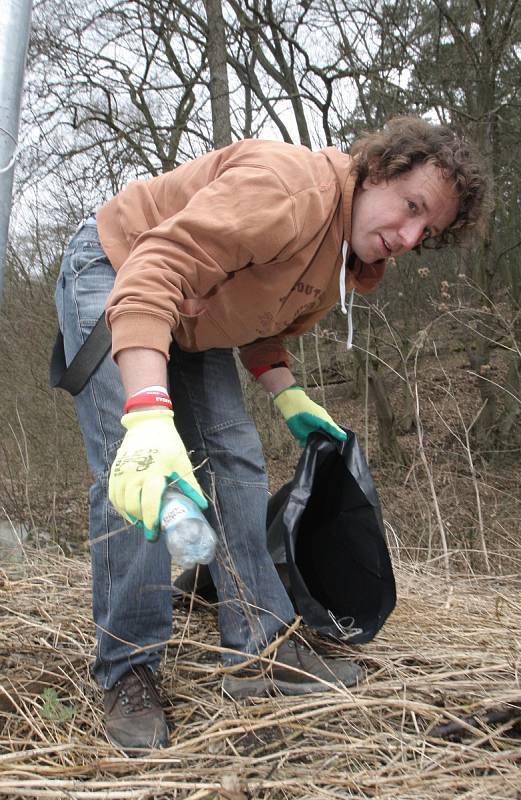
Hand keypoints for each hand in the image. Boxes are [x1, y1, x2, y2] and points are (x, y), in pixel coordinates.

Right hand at [108, 408, 206, 540]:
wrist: (148, 423)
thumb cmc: (168, 443)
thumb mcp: (181, 462)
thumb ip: (189, 485)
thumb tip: (202, 505)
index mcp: (154, 472)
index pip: (150, 503)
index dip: (152, 520)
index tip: (155, 532)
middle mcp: (135, 473)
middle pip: (133, 506)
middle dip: (141, 521)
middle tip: (150, 529)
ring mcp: (122, 472)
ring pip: (121, 502)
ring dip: (130, 515)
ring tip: (140, 522)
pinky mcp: (115, 470)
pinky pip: (113, 494)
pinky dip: (119, 506)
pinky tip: (128, 511)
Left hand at [273, 386, 346, 446]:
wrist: (294, 408)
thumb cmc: (311, 411)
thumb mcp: (325, 420)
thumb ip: (333, 430)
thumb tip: (345, 437)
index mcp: (326, 427)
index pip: (334, 438)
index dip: (337, 443)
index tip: (340, 450)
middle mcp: (319, 432)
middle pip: (325, 443)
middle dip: (326, 448)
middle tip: (329, 452)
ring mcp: (311, 436)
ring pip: (316, 446)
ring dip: (317, 448)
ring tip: (319, 449)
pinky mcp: (302, 439)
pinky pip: (306, 447)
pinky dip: (308, 448)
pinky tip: (310, 448)